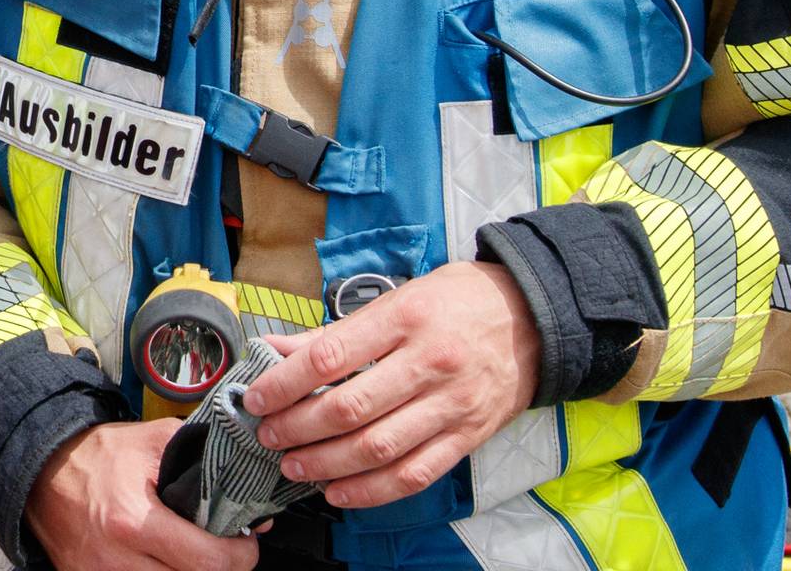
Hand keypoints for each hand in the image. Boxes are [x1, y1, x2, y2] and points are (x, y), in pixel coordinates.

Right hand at [27, 420, 259, 570]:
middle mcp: (116, 559)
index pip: (209, 561)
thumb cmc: (99, 456)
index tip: (243, 542)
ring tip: (191, 553)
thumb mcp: (154, 441)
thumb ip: (204, 460)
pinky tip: (164, 560)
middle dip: (219, 568)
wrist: (42, 471)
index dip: (239, 554)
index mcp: (133, 521)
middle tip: (223, 549)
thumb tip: (248, 496)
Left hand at [241, 261, 541, 507]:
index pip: (329, 357)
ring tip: (294, 465)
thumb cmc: (457, 303)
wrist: (533, 318)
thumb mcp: (397, 299)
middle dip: (298, 428)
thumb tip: (276, 350)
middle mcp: (429, 363)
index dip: (284, 383)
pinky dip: (372, 491)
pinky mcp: (467, 436)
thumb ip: (336, 332)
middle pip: (349, 408)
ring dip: (326, 464)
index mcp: (404, 319)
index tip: (257, 398)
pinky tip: (340, 492)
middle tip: (269, 436)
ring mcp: (451, 404)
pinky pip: (414, 474)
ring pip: (378, 447)